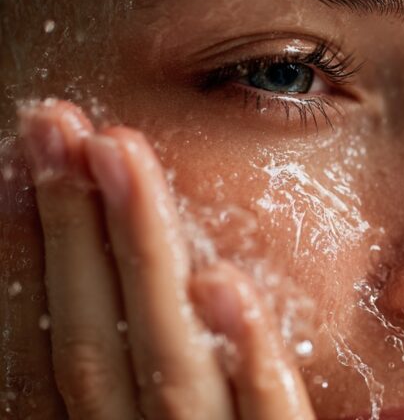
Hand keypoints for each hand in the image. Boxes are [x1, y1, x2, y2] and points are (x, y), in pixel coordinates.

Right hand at [5, 99, 314, 418]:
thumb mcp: (158, 404)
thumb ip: (137, 353)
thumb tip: (127, 248)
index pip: (54, 346)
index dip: (27, 256)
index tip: (18, 163)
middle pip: (92, 347)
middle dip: (71, 229)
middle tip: (56, 123)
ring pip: (170, 367)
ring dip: (142, 256)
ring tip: (119, 155)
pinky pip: (269, 417)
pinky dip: (248, 355)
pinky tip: (223, 281)